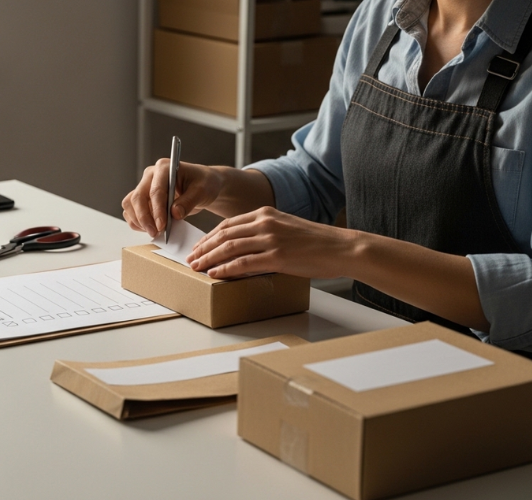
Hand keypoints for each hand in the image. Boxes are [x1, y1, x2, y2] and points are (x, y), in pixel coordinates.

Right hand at [121, 159, 223, 237]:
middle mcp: (150, 176)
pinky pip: (131, 211)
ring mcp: (144, 186)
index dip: (157, 210)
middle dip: (144, 218)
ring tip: (154, 232)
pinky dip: (137, 222)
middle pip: (138, 197)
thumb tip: (174, 214)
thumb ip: (189, 201)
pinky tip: (150, 229)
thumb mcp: (203, 191)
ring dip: (138, 221)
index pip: (155, 190)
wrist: (202, 186)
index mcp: (164, 168)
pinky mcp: (142, 198)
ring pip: (130, 204)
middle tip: (155, 232)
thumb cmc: (203, 183)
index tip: (162, 226)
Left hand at [186, 207, 358, 279]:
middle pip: (224, 234)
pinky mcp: (277, 256)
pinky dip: (226, 268)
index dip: (209, 236)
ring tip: (196, 268)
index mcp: (265, 213)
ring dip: (209, 259)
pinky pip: (243, 263)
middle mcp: (265, 223)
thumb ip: (264, 233)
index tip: (199, 247)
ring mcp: (270, 239)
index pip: (228, 224)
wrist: (341, 248)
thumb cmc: (315, 242)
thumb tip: (243, 248)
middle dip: (204, 248)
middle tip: (191, 259)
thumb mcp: (286, 228)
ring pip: (229, 248)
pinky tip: (215, 273)